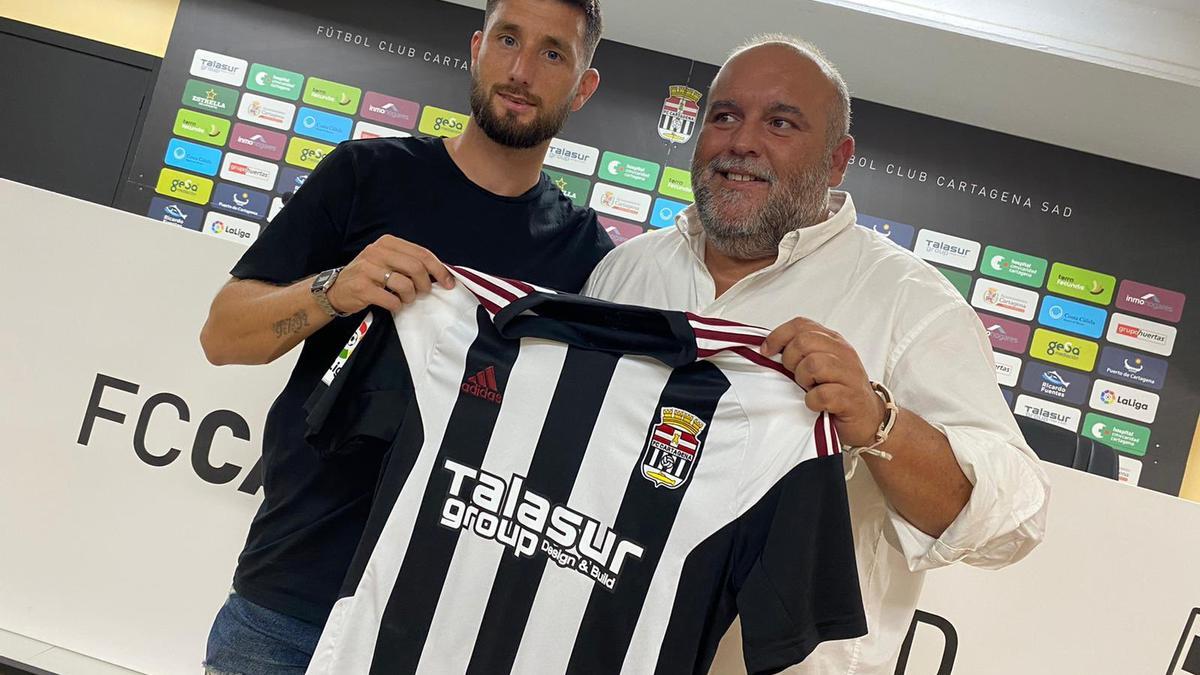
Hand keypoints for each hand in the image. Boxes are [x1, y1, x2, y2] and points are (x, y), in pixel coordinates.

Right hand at [326, 235, 453, 313]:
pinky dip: (397, 305)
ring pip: (405, 285)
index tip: (449, 283)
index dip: (439, 269)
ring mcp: (368, 269)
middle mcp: (377, 252)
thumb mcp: (386, 260)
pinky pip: (391, 299)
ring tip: (406, 299)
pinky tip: (393, 304)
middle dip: (425, 285)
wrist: (337, 290)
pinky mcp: (362, 288)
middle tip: (423, 293)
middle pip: (416, 268)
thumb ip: (408, 262)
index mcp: (387, 243)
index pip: (422, 253)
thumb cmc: (368, 276)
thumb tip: (439, 273)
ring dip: (411, 297)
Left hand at [761, 317, 885, 446]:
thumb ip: (800, 352)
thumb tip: (767, 348)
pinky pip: (821, 394)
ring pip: (813, 364)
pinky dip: (812, 401)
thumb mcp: (820, 364)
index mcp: (833, 341)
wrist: (869, 417)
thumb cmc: (838, 390)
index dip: (778, 336)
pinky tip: (816, 404)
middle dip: (790, 360)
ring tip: (809, 388)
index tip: (766, 352)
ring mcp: (849, 374)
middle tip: (795, 376)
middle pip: (803, 342)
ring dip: (802, 380)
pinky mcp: (850, 398)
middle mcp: (842, 352)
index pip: (801, 325)